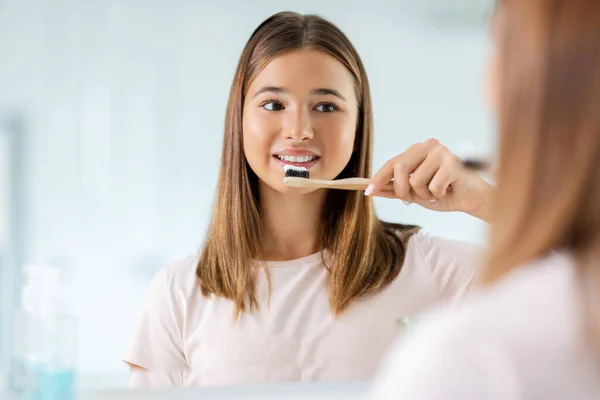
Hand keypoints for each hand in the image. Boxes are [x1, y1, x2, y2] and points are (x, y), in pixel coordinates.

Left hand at [366, 139, 493, 221]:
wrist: (472, 198)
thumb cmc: (444, 193)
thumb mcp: (415, 193)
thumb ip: (395, 190)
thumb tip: (372, 190)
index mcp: (417, 150)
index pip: (392, 163)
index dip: (378, 179)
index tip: (367, 192)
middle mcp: (427, 146)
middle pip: (400, 169)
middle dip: (402, 190)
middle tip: (411, 200)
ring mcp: (441, 152)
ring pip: (416, 180)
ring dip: (425, 195)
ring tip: (436, 192)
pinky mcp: (452, 162)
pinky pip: (433, 186)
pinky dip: (438, 194)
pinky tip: (448, 189)